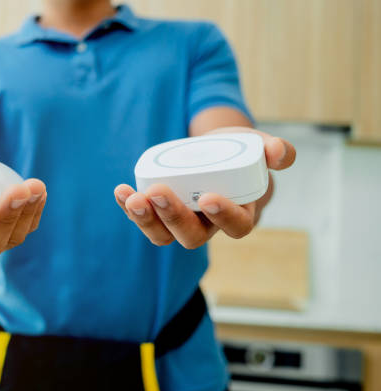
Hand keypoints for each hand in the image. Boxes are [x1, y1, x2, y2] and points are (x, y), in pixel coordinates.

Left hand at [114, 127, 295, 248]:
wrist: (214, 151)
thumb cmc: (240, 153)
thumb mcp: (258, 147)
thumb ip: (274, 150)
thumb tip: (278, 153)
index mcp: (240, 214)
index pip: (237, 226)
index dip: (224, 217)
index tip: (209, 197)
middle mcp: (209, 225)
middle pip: (192, 236)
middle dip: (173, 217)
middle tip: (159, 193)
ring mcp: (182, 221)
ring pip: (163, 235)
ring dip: (146, 220)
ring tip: (132, 198)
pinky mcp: (160, 213)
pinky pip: (145, 219)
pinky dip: (129, 207)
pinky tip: (120, 191)